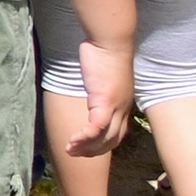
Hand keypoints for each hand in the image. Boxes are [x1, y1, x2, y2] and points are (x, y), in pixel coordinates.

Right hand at [71, 43, 135, 159]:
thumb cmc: (106, 52)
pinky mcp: (104, 102)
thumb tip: (92, 87)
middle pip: (113, 139)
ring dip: (87, 148)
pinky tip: (72, 141)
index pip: (118, 131)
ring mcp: (116, 107)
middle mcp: (123, 108)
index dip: (104, 143)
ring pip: (105, 138)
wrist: (111, 41)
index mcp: (124, 103)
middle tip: (77, 154)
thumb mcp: (104, 74)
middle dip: (95, 151)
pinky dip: (84, 138)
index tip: (89, 147)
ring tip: (71, 151)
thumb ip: (100, 85)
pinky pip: (95, 127)